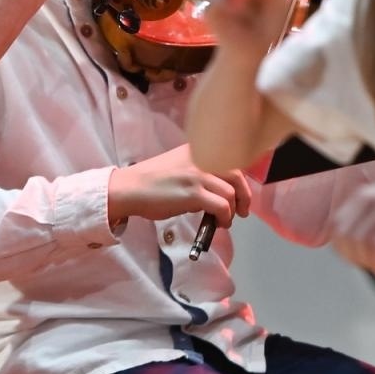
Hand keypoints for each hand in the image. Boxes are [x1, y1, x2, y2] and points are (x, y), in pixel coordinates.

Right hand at [108, 144, 252, 225]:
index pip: (229, 160)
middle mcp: (201, 159)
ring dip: (233, 210)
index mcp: (197, 150)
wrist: (130, 188)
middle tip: (242, 210)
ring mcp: (198, 175)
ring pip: (231, 193)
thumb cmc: (150, 181)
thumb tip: (213, 192)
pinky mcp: (194, 193)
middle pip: (237, 175)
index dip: (239, 180)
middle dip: (244, 195)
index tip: (239, 193)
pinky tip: (219, 223)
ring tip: (225, 220)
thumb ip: (197, 173)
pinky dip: (225, 217)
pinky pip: (222, 206)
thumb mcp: (178, 167)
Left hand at [328, 161, 374, 272]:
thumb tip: (355, 240)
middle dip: (352, 257)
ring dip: (365, 262)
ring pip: (359, 243)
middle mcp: (369, 198)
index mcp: (362, 194)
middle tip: (368, 267)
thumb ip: (371, 213)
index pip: (336, 226)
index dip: (341, 248)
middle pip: (344, 236)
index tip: (355, 260)